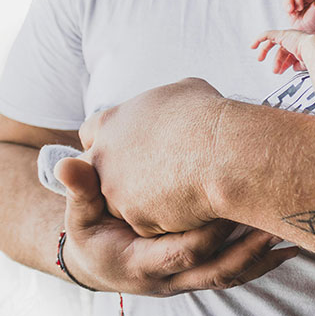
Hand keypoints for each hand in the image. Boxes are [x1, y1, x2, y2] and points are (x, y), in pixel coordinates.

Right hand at [54, 157, 297, 295]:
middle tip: (276, 221)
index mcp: (141, 263)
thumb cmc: (90, 233)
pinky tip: (288, 243)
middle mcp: (170, 278)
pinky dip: (262, 260)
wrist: (98, 262)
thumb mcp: (78, 215)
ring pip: (232, 275)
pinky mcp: (202, 271)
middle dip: (248, 248)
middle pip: (217, 270)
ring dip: (263, 255)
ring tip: (293, 232)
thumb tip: (69, 164)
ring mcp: (189, 278)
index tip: (231, 201)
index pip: (182, 251)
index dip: (208, 230)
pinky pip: (236, 271)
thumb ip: (80, 190)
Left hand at [77, 78, 226, 235]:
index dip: (111, 141)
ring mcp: (117, 191)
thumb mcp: (185, 91)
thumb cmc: (208, 116)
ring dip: (143, 202)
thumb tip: (179, 104)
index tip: (130, 148)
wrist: (223, 152)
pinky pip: (149, 225)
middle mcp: (105, 157)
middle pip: (100, 173)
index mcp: (112, 122)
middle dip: (119, 176)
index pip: (91, 133)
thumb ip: (166, 102)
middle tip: (153, 176)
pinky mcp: (136, 219)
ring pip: (123, 204)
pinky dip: (166, 220)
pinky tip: (189, 209)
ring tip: (179, 194)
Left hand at [251, 29, 313, 73]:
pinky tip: (253, 45)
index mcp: (300, 46)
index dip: (284, 64)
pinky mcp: (281, 34)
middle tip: (272, 69)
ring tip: (260, 59)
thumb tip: (293, 68)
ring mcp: (288, 36)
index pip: (289, 54)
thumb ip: (299, 65)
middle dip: (276, 60)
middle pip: (281, 50)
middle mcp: (294, 40)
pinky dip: (259, 39)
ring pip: (272, 42)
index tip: (280, 71)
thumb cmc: (314, 58)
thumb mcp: (305, 64)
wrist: (314, 51)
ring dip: (265, 52)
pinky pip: (267, 34)